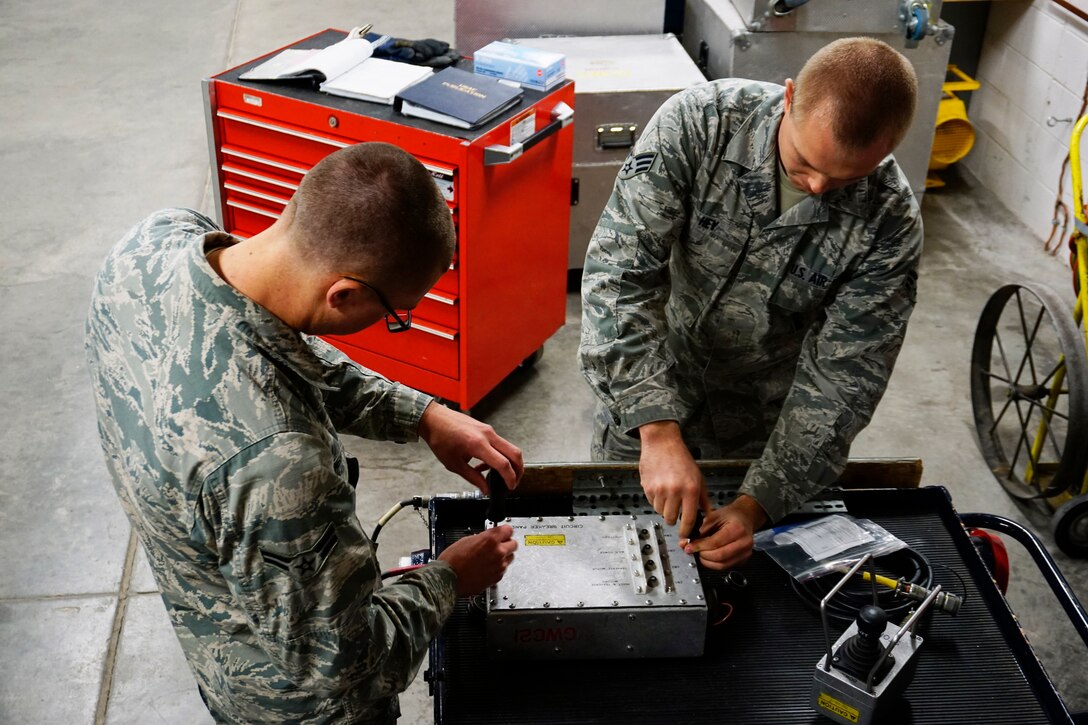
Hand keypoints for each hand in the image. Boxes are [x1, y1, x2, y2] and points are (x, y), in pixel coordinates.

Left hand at [418, 402, 523, 493]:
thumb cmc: (440, 438)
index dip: (510, 478)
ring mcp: (488, 430)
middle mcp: (487, 435)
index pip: (503, 464)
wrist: (434, 419)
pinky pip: (500, 443)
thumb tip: (485, 489)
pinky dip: (500, 455)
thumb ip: (473, 477)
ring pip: (509, 447)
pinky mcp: (486, 428)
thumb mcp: (454, 464)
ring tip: (501, 475)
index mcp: (478, 445)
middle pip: (514, 453)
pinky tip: (487, 465)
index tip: (511, 487)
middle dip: (518, 470)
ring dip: (510, 462)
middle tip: (515, 482)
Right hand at [438, 525, 517, 595]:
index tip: (502, 532)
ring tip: (490, 558)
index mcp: (491, 540)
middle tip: (498, 545)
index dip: (504, 531)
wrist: (448, 579)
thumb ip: (483, 537)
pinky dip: (497, 568)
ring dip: (503, 556)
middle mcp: (498, 552)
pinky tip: (487, 567)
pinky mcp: (497, 578)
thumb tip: (488, 537)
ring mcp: (499, 566)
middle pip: (514, 544)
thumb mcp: (467, 540)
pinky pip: (503, 569)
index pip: (509, 529)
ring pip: (510, 558)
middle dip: (506, 543)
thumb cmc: (453, 560)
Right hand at [638, 421, 709, 539]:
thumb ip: (703, 499)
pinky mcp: (647, 487)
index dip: (686, 530)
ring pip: (660, 512)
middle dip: (673, 518)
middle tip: (675, 510)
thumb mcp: (698, 478)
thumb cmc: (682, 459)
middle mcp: (674, 491)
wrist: (662, 443)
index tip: (685, 535)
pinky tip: (660, 488)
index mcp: (690, 489)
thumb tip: (707, 515)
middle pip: (671, 519)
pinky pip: (651, 503)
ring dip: (664, 508)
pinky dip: (655, 500)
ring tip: (668, 495)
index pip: (689, 519)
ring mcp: (659, 489)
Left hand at [683, 495, 767, 570]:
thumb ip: (700, 530)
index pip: (715, 543)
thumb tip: (686, 543)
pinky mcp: (743, 560)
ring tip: (699, 553)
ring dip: (706, 562)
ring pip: (722, 565)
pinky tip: (708, 556)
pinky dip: (714, 564)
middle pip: (719, 556)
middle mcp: (744, 543)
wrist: (744, 518)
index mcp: (737, 529)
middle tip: (693, 550)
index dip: (699, 546)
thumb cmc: (730, 516)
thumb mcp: (714, 516)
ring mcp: (745, 553)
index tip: (689, 547)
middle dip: (702, 555)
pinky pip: (725, 566)